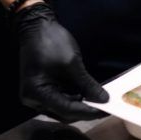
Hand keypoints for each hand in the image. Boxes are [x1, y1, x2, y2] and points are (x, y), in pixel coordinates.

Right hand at [13, 3, 107, 122]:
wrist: (36, 26)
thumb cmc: (51, 42)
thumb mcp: (72, 63)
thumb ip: (87, 84)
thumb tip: (104, 99)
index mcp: (37, 93)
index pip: (66, 110)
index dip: (88, 111)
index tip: (106, 110)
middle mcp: (33, 100)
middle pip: (64, 113)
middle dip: (85, 110)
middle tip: (106, 107)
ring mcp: (36, 96)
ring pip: (63, 109)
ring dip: (80, 106)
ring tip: (99, 101)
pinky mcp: (42, 90)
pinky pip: (60, 100)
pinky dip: (74, 99)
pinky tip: (88, 95)